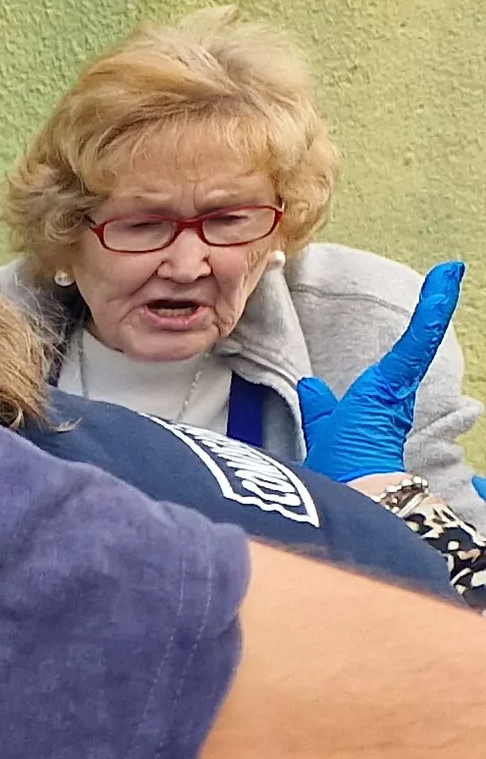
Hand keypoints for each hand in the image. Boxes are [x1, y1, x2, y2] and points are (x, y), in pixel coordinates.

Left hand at [299, 259, 463, 485]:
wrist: (352, 488)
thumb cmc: (339, 467)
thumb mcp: (324, 426)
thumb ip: (321, 407)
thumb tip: (308, 386)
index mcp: (384, 400)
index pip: (403, 359)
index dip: (413, 335)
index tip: (422, 311)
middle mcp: (400, 390)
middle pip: (419, 342)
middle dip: (434, 307)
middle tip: (448, 273)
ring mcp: (401, 384)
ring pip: (421, 337)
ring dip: (436, 303)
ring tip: (450, 270)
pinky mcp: (399, 379)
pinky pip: (418, 338)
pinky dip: (432, 308)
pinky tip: (446, 276)